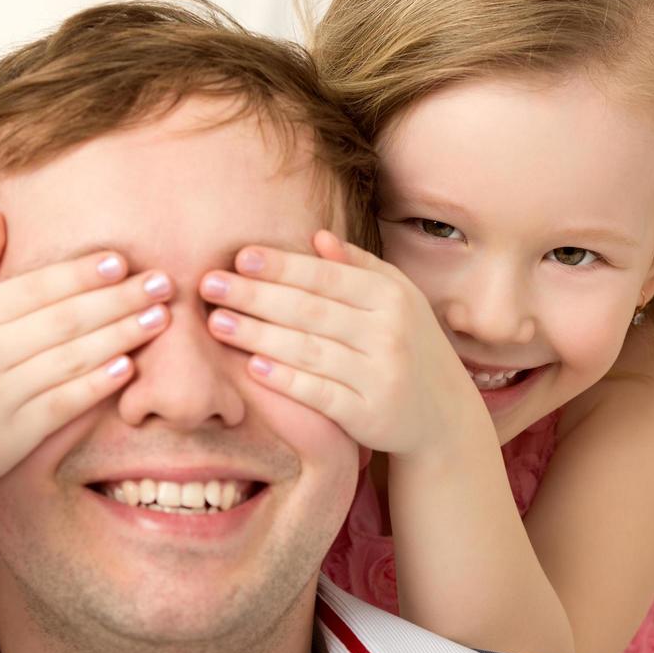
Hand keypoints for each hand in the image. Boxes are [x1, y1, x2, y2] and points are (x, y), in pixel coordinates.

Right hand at [0, 207, 175, 492]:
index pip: (32, 289)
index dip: (79, 274)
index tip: (121, 260)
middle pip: (61, 321)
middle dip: (117, 300)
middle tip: (164, 284)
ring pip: (68, 360)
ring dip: (120, 337)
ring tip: (159, 318)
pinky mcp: (11, 436)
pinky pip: (62, 405)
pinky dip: (96, 385)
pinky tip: (129, 367)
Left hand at [198, 229, 490, 457]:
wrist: (443, 416)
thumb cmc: (409, 345)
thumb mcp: (397, 300)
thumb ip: (359, 268)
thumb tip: (317, 237)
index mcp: (392, 296)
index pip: (327, 276)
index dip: (282, 266)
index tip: (239, 257)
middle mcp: (389, 332)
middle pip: (310, 309)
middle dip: (255, 296)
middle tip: (209, 285)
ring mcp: (380, 374)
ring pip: (308, 350)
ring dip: (258, 335)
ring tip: (217, 323)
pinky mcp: (369, 414)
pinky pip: (319, 393)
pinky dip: (285, 379)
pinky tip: (251, 367)